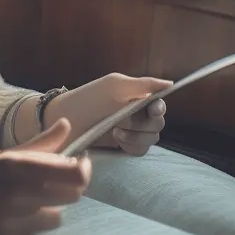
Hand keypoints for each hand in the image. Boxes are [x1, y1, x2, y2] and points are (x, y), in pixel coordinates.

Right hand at [0, 119, 90, 234]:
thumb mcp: (7, 153)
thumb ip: (42, 143)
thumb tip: (67, 125)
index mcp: (19, 167)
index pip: (75, 175)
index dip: (84, 168)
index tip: (79, 161)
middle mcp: (19, 194)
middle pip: (72, 196)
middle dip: (69, 185)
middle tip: (59, 176)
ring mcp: (14, 219)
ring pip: (58, 216)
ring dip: (52, 206)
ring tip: (34, 196)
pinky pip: (38, 230)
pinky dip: (34, 220)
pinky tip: (16, 210)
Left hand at [47, 74, 168, 155]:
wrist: (64, 121)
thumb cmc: (87, 99)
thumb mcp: (114, 86)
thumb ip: (143, 84)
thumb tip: (170, 84)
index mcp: (134, 96)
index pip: (158, 103)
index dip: (159, 108)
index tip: (152, 109)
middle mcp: (135, 113)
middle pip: (158, 123)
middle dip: (143, 123)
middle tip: (122, 120)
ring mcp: (130, 131)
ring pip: (152, 138)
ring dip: (136, 135)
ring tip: (116, 130)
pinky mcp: (123, 147)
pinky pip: (141, 150)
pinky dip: (132, 146)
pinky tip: (118, 141)